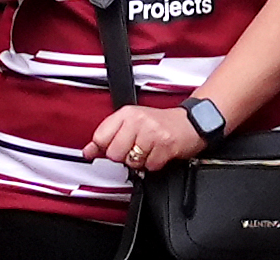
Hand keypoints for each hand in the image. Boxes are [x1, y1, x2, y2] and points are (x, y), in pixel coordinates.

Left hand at [86, 107, 202, 178]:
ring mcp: (152, 132)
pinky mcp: (165, 145)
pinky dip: (154, 164)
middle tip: (137, 148)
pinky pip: (149, 167)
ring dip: (141, 161)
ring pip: (131, 161)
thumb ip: (108, 137)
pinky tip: (159, 153)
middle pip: (114, 153)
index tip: (113, 148)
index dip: (106, 148)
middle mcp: (138, 120)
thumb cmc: (160, 124)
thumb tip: (87, 151)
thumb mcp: (131, 124)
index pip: (100, 137)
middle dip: (125, 156)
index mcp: (126, 113)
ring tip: (149, 150)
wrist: (191, 123)